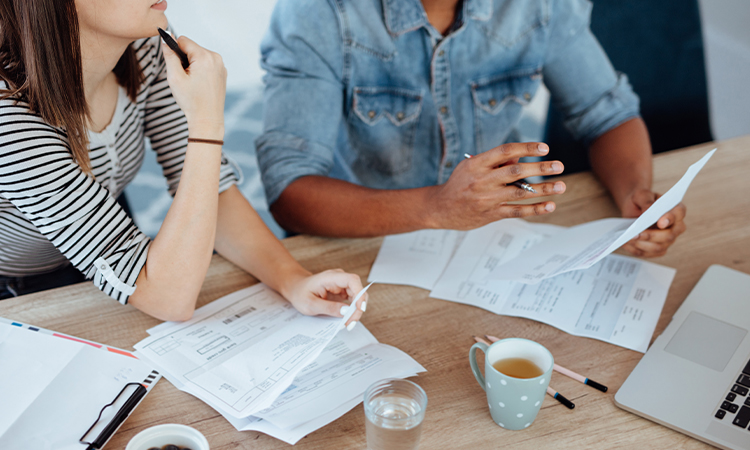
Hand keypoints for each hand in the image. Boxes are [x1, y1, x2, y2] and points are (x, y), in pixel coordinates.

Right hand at [161, 34, 225, 137]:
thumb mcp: (175, 77)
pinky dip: (200, 70)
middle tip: (184, 78)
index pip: (183, 41)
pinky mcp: (222, 73)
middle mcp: (216, 58)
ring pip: (199, 56)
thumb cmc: (191, 101)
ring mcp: (221, 65)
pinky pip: (207, 64)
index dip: (174, 50)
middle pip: (192, 48)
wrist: (207, 119)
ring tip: (192, 82)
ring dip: (192, 65)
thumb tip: (165, 40)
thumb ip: (169, 56)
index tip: (173, 63)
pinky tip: (199, 84)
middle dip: (184, 59)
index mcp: (205, 57)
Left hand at [280, 269, 367, 328]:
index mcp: (330, 277)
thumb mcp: (310, 304)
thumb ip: (328, 308)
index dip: (359, 293)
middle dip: (357, 308)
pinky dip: (352, 311)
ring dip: (356, 311)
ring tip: (348, 323)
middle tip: (350, 323)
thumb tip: (346, 311)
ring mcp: (342, 285)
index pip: (352, 280)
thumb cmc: (300, 293)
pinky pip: (353, 301)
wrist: (296, 288)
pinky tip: (346, 319)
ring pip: (358, 297)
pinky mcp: (343, 292)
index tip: (360, 308)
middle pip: (358, 291)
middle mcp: (339, 279)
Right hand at [427, 143, 565, 229]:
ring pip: (519, 193)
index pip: (505, 151)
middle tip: (558, 166)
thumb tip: (520, 158)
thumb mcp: (471, 166)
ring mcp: (487, 198)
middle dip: (540, 168)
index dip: (526, 148)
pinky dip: (535, 209)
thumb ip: (495, 162)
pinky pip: (517, 211)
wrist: (441, 208)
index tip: (545, 148)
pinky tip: (549, 205)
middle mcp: (482, 180)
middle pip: (515, 172)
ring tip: (561, 186)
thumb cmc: (460, 184)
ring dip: (543, 189)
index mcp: (477, 163)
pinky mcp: (491, 214)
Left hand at [621, 189, 686, 256]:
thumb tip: (648, 210)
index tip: (660, 222)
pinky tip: (625, 244)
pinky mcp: (657, 249)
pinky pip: (648, 254)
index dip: (670, 218)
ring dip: (642, 245)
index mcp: (676, 210)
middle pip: (669, 236)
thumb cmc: (641, 200)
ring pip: (659, 248)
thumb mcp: (641, 195)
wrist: (634, 207)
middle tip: (636, 234)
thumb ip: (646, 200)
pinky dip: (636, 250)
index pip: (679, 214)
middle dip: (652, 236)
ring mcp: (667, 240)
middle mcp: (675, 227)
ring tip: (627, 239)